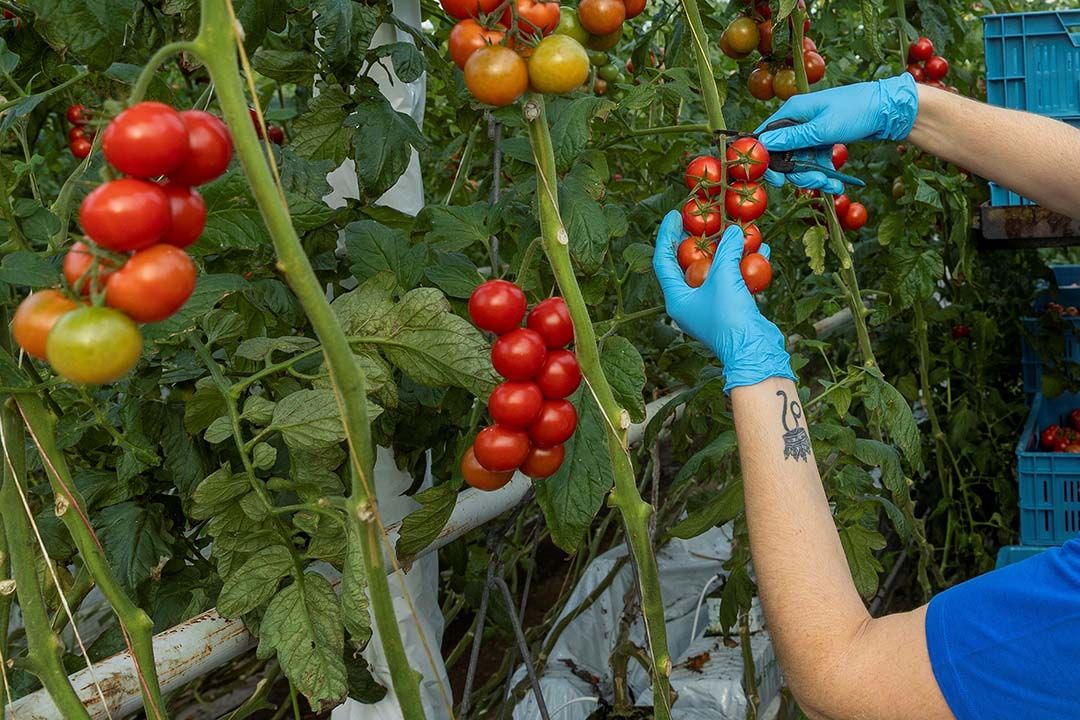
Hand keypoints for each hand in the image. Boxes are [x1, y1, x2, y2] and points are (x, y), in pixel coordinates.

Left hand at [652, 211, 795, 391]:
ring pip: (715, 272)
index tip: (674, 215)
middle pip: (689, 265)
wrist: (754, 351)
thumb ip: (727, 251)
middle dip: (699, 241)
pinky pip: (733, 281)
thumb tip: (733, 231)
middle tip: (703, 220)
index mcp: (676, 298)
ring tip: (734, 231)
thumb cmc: (729, 318)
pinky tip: (760, 251)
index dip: (667, 235)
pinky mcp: (730, 309)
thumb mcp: (725, 278)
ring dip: (727, 252)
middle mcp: (689, 303)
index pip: (664, 261)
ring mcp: (710, 307)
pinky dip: (744, 266)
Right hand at [756, 74, 918, 192]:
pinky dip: (824, 173)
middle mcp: (798, 121)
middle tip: (815, 184)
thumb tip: (763, 144)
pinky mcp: (822, 139)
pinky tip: (837, 182)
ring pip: (800, 162)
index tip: (777, 180)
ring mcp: (810, 131)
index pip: (766, 138)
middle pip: (784, 156)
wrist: (889, 109)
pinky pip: (814, 161)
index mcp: (793, 111)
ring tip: (833, 185)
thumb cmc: (856, 111)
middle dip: (799, 174)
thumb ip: (792, 139)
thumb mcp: (823, 128)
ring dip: (814, 177)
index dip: (767, 161)